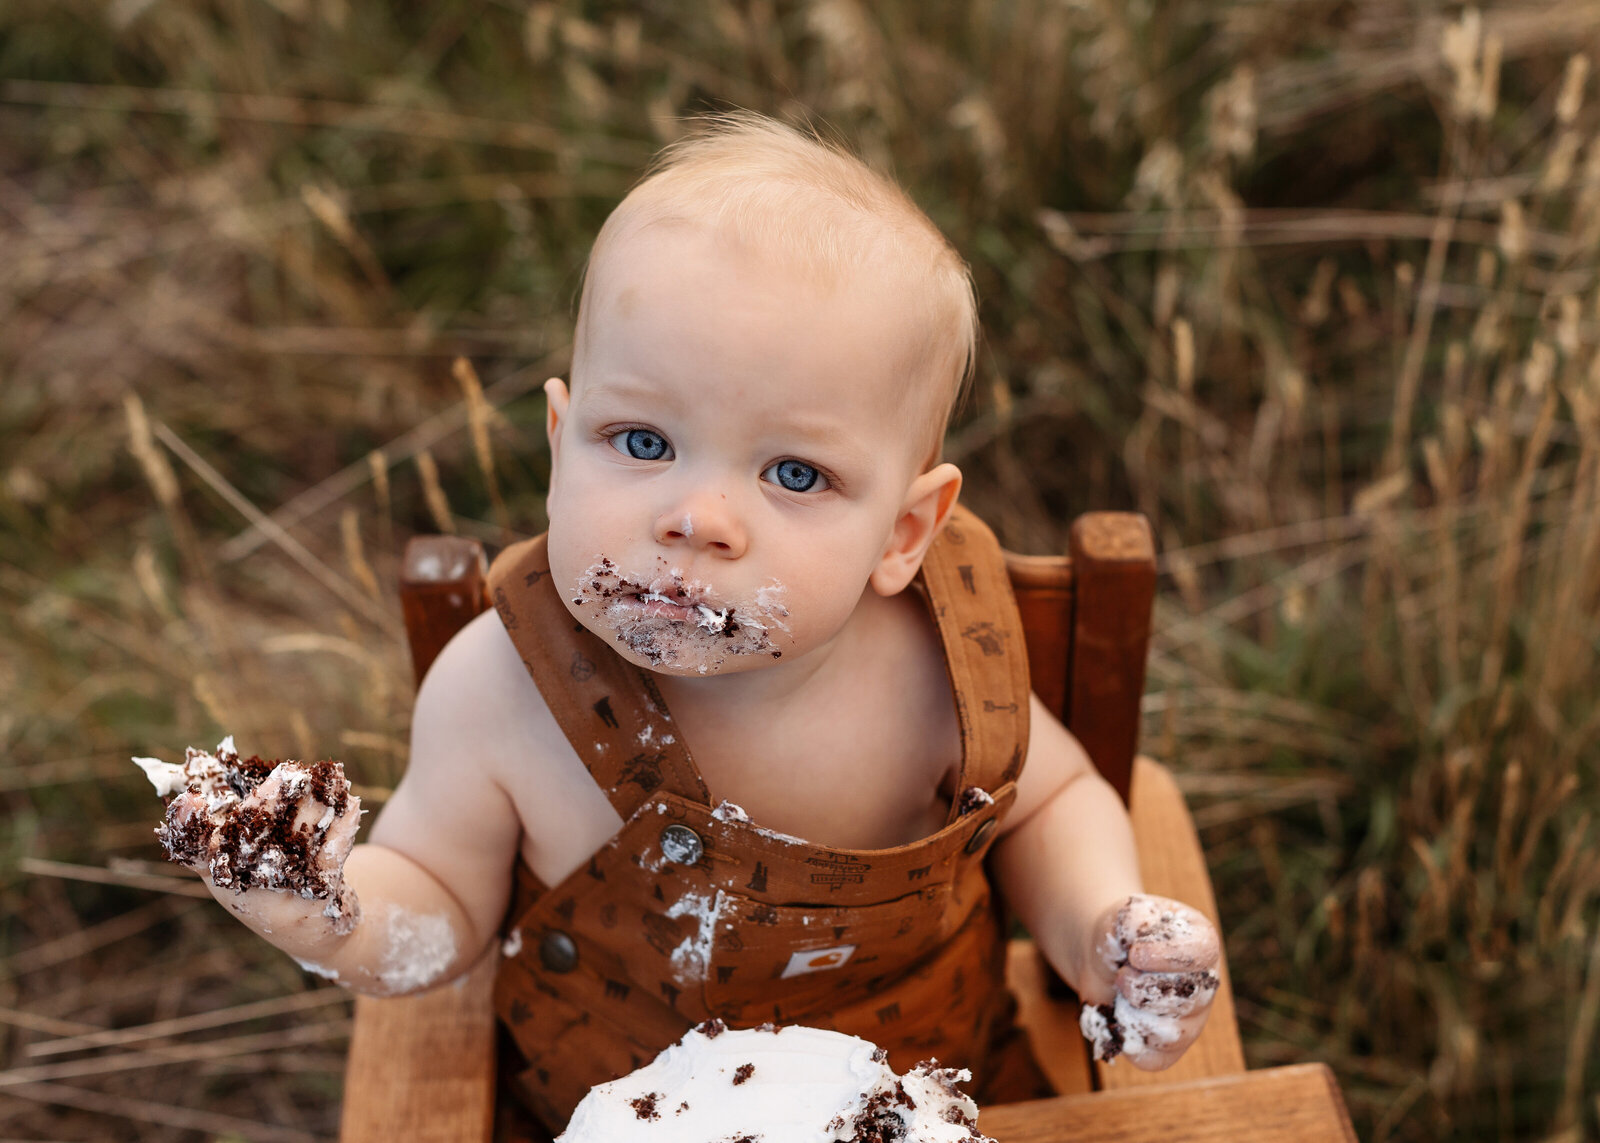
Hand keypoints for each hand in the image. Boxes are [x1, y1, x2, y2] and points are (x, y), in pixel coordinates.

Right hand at [150, 753, 362, 933]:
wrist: (311, 931)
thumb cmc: (269, 881)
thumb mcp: (240, 858)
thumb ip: (230, 822)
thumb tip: (209, 782)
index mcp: (218, 872)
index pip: (195, 849)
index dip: (188, 827)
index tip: (189, 801)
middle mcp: (244, 888)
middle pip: (249, 841)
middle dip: (267, 806)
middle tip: (286, 775)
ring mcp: (281, 897)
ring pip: (296, 842)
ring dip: (314, 806)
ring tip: (328, 777)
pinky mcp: (316, 899)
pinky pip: (329, 858)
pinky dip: (342, 828)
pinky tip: (351, 806)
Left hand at [1078, 895, 1219, 1069]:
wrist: (1104, 960)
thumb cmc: (1121, 935)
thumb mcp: (1122, 916)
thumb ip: (1132, 920)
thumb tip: (1138, 946)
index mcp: (1202, 943)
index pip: (1201, 953)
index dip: (1167, 956)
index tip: (1135, 953)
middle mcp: (1206, 985)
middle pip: (1186, 999)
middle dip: (1142, 987)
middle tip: (1122, 974)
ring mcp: (1192, 1021)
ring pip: (1172, 1034)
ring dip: (1133, 1014)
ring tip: (1121, 996)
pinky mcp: (1170, 1049)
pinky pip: (1154, 1059)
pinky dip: (1128, 1041)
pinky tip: (1120, 1018)